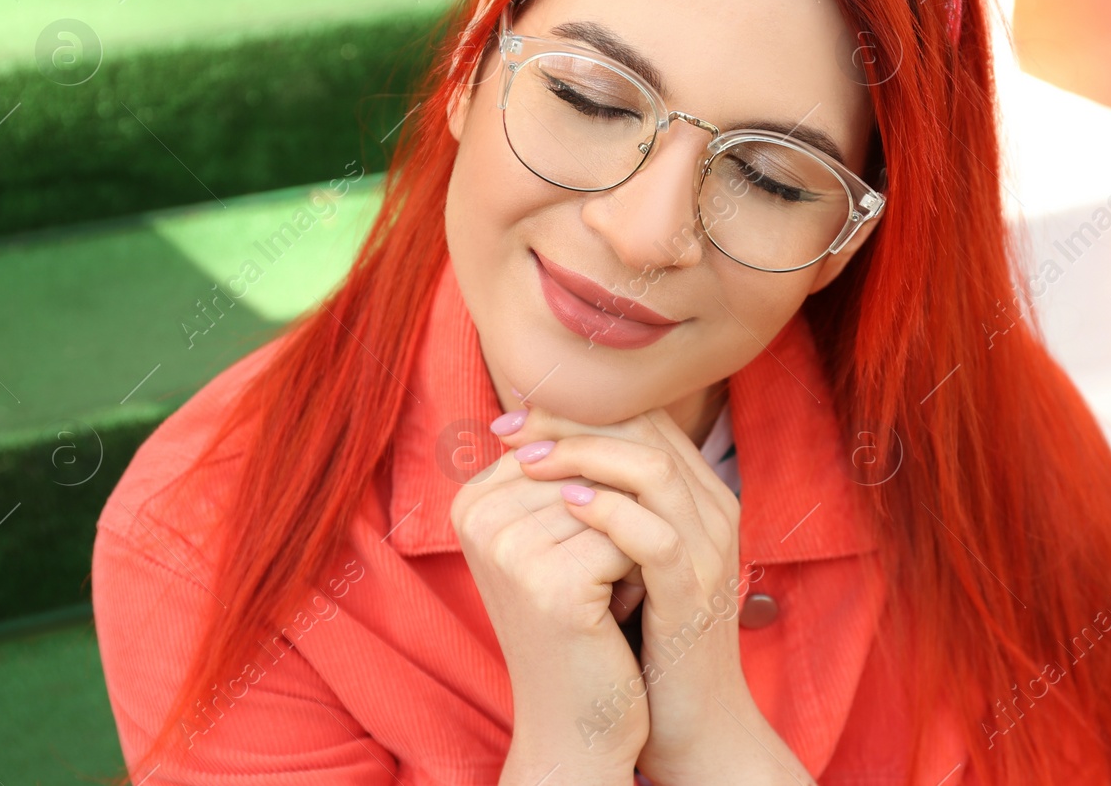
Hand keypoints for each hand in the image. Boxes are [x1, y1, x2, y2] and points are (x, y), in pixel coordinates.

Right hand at [449, 439, 646, 779]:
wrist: (579, 719)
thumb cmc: (581, 621)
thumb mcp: (563, 536)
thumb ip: (570, 467)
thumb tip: (612, 390)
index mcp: (472, 497)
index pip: (570, 445)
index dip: (604, 493)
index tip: (583, 550)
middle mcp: (476, 516)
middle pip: (593, 471)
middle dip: (621, 520)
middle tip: (599, 581)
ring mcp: (508, 548)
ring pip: (614, 502)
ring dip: (632, 548)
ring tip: (603, 597)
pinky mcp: (548, 583)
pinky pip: (628, 542)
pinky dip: (638, 577)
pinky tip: (613, 617)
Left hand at [500, 404, 808, 783]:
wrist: (691, 720)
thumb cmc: (645, 635)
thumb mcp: (622, 556)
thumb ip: (600, 504)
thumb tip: (526, 457)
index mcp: (696, 492)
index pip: (638, 417)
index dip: (573, 407)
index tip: (511, 417)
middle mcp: (712, 509)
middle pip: (645, 428)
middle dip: (570, 420)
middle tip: (510, 428)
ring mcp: (709, 550)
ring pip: (653, 469)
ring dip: (582, 456)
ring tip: (526, 464)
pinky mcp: (695, 593)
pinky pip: (657, 536)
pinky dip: (609, 513)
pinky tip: (565, 508)